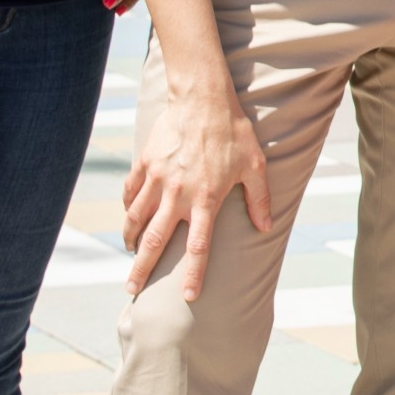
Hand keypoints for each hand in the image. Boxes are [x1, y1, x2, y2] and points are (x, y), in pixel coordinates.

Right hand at [123, 75, 270, 303]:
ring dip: (131, 240)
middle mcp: (177, 194)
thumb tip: (266, 228)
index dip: (193, 274)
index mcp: (206, 198)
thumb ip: (260, 199)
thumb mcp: (255, 165)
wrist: (203, 97)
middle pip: (155, 240)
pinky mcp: (144, 164)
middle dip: (142, 268)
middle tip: (132, 289)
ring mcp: (157, 179)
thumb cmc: (234, 132)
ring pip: (137, 218)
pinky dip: (128, 208)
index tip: (188, 297)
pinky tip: (129, 218)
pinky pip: (131, 193)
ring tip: (129, 255)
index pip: (198, 246)